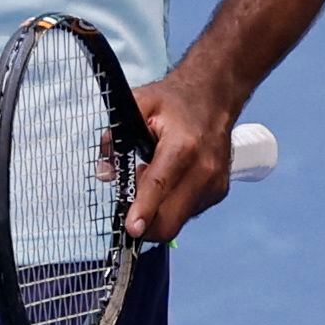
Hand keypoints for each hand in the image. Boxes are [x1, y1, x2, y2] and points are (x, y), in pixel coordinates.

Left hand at [124, 66, 240, 243]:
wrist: (215, 95)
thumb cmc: (175, 102)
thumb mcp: (138, 105)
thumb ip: (115, 137)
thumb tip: (106, 173)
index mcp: (182, 146)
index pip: (160, 185)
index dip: (144, 210)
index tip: (131, 229)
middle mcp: (204, 168)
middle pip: (171, 218)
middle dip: (145, 224)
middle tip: (130, 206)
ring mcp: (215, 183)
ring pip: (178, 220)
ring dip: (158, 212)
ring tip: (154, 180)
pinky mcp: (219, 191)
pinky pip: (188, 213)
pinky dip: (173, 206)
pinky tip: (171, 182)